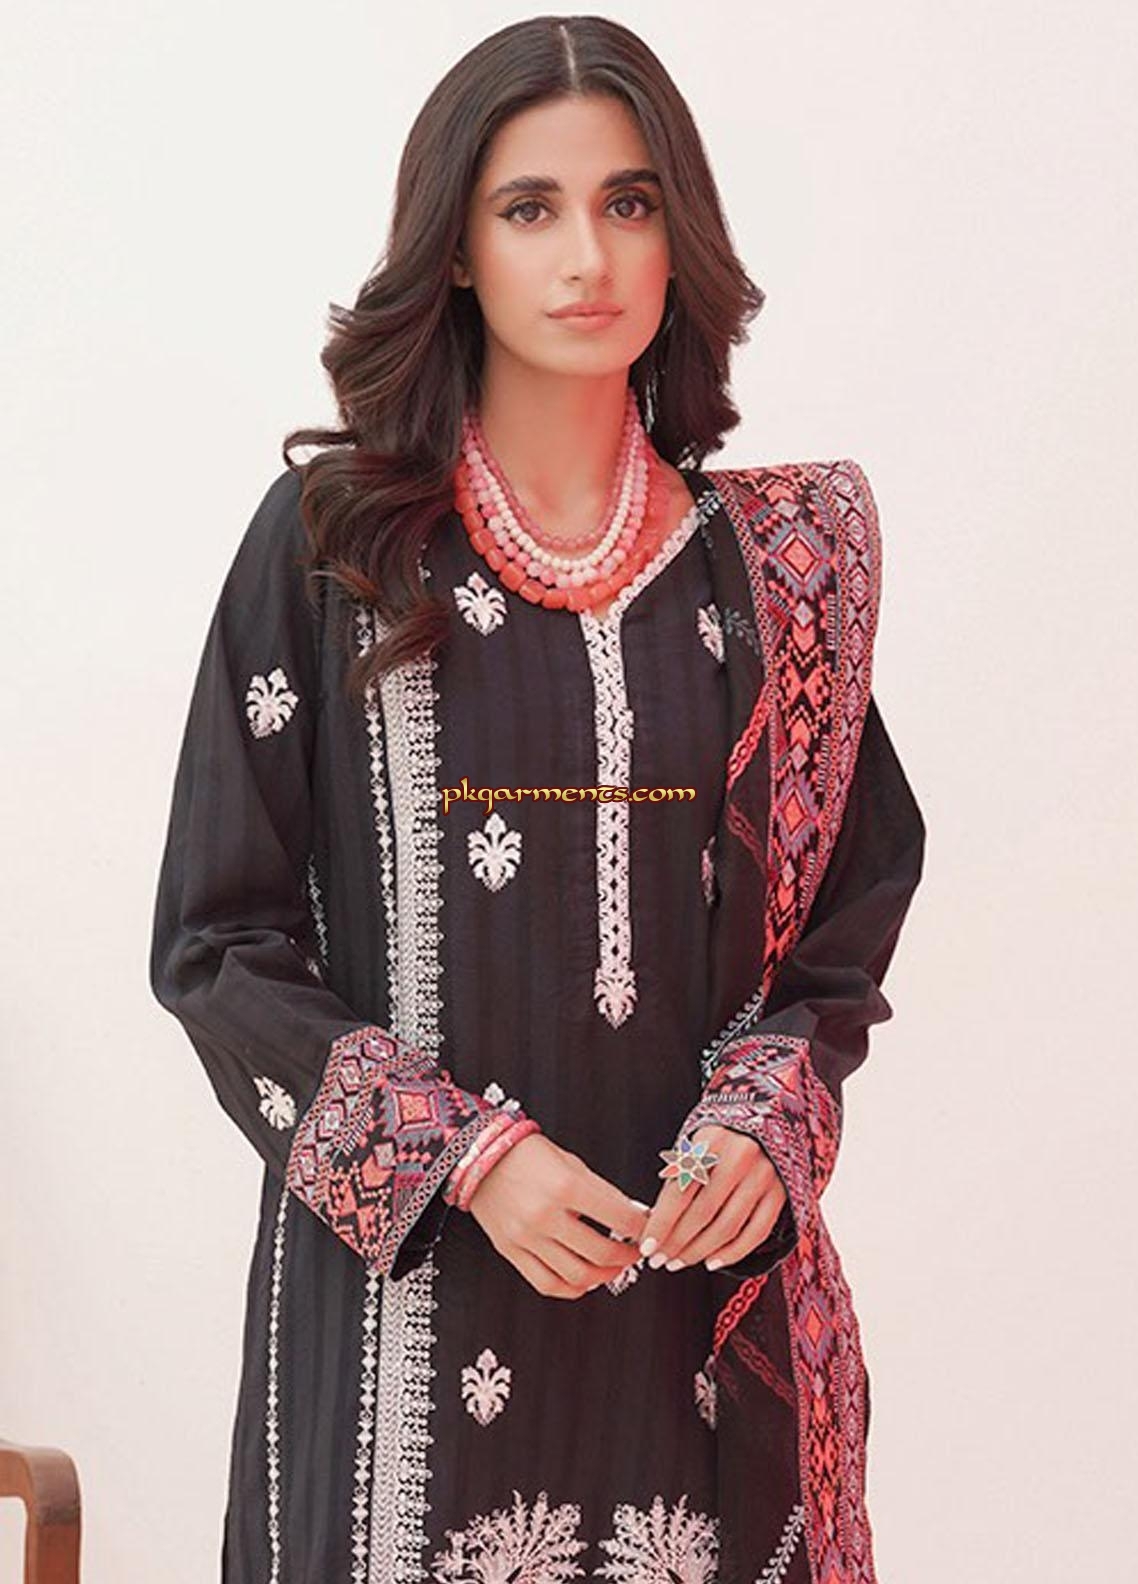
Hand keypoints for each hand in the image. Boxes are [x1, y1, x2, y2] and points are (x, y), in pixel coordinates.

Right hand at [468, 1132, 649, 1299]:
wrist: (480, 1157)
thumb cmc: (528, 1155)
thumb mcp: (571, 1163)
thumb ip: (603, 1192)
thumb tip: (635, 1216)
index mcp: (566, 1186)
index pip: (620, 1218)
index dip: (643, 1227)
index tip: (649, 1229)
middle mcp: (546, 1216)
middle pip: (601, 1253)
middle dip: (628, 1255)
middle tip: (635, 1251)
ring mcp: (526, 1238)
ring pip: (577, 1276)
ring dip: (604, 1276)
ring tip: (614, 1267)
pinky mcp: (510, 1252)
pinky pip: (547, 1284)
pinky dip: (572, 1289)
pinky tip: (585, 1280)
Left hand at [638, 1125, 786, 1271]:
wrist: (769, 1119)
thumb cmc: (721, 1139)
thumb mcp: (697, 1144)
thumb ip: (679, 1177)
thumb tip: (655, 1224)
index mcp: (711, 1142)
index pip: (680, 1191)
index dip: (661, 1224)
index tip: (646, 1247)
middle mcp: (740, 1158)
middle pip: (703, 1213)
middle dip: (677, 1243)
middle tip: (659, 1260)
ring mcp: (763, 1176)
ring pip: (727, 1227)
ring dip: (699, 1252)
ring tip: (678, 1262)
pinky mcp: (781, 1194)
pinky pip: (755, 1233)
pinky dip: (732, 1253)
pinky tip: (711, 1262)